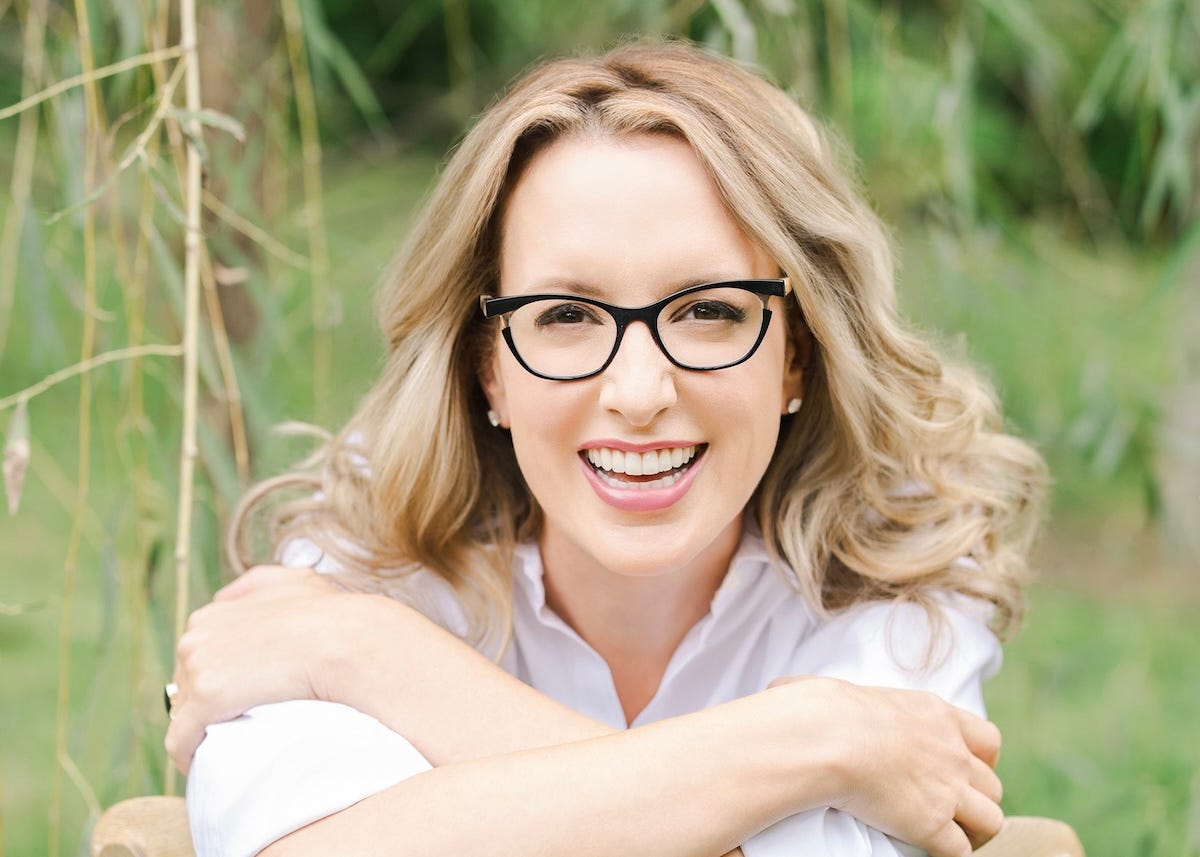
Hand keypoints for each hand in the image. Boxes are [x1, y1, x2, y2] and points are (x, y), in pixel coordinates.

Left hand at [164, 565, 354, 773]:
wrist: (340, 640)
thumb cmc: (325, 614)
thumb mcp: (293, 582)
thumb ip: (257, 583)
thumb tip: (227, 596)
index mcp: (209, 616)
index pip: (196, 659)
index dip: (217, 680)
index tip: (239, 697)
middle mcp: (195, 638)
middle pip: (185, 686)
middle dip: (205, 706)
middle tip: (240, 722)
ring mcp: (197, 668)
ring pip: (183, 714)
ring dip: (201, 731)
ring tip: (230, 746)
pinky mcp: (204, 699)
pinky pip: (181, 740)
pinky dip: (189, 755)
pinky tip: (205, 766)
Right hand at [769, 676, 1002, 856]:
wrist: (827, 738)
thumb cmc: (820, 710)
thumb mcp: (833, 690)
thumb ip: (824, 694)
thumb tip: (783, 688)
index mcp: (934, 714)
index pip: (987, 739)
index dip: (979, 759)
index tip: (960, 769)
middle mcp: (951, 752)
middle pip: (992, 785)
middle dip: (976, 799)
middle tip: (950, 810)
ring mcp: (947, 789)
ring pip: (991, 821)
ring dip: (971, 832)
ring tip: (945, 837)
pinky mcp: (933, 824)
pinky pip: (960, 851)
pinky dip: (947, 853)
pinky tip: (925, 850)